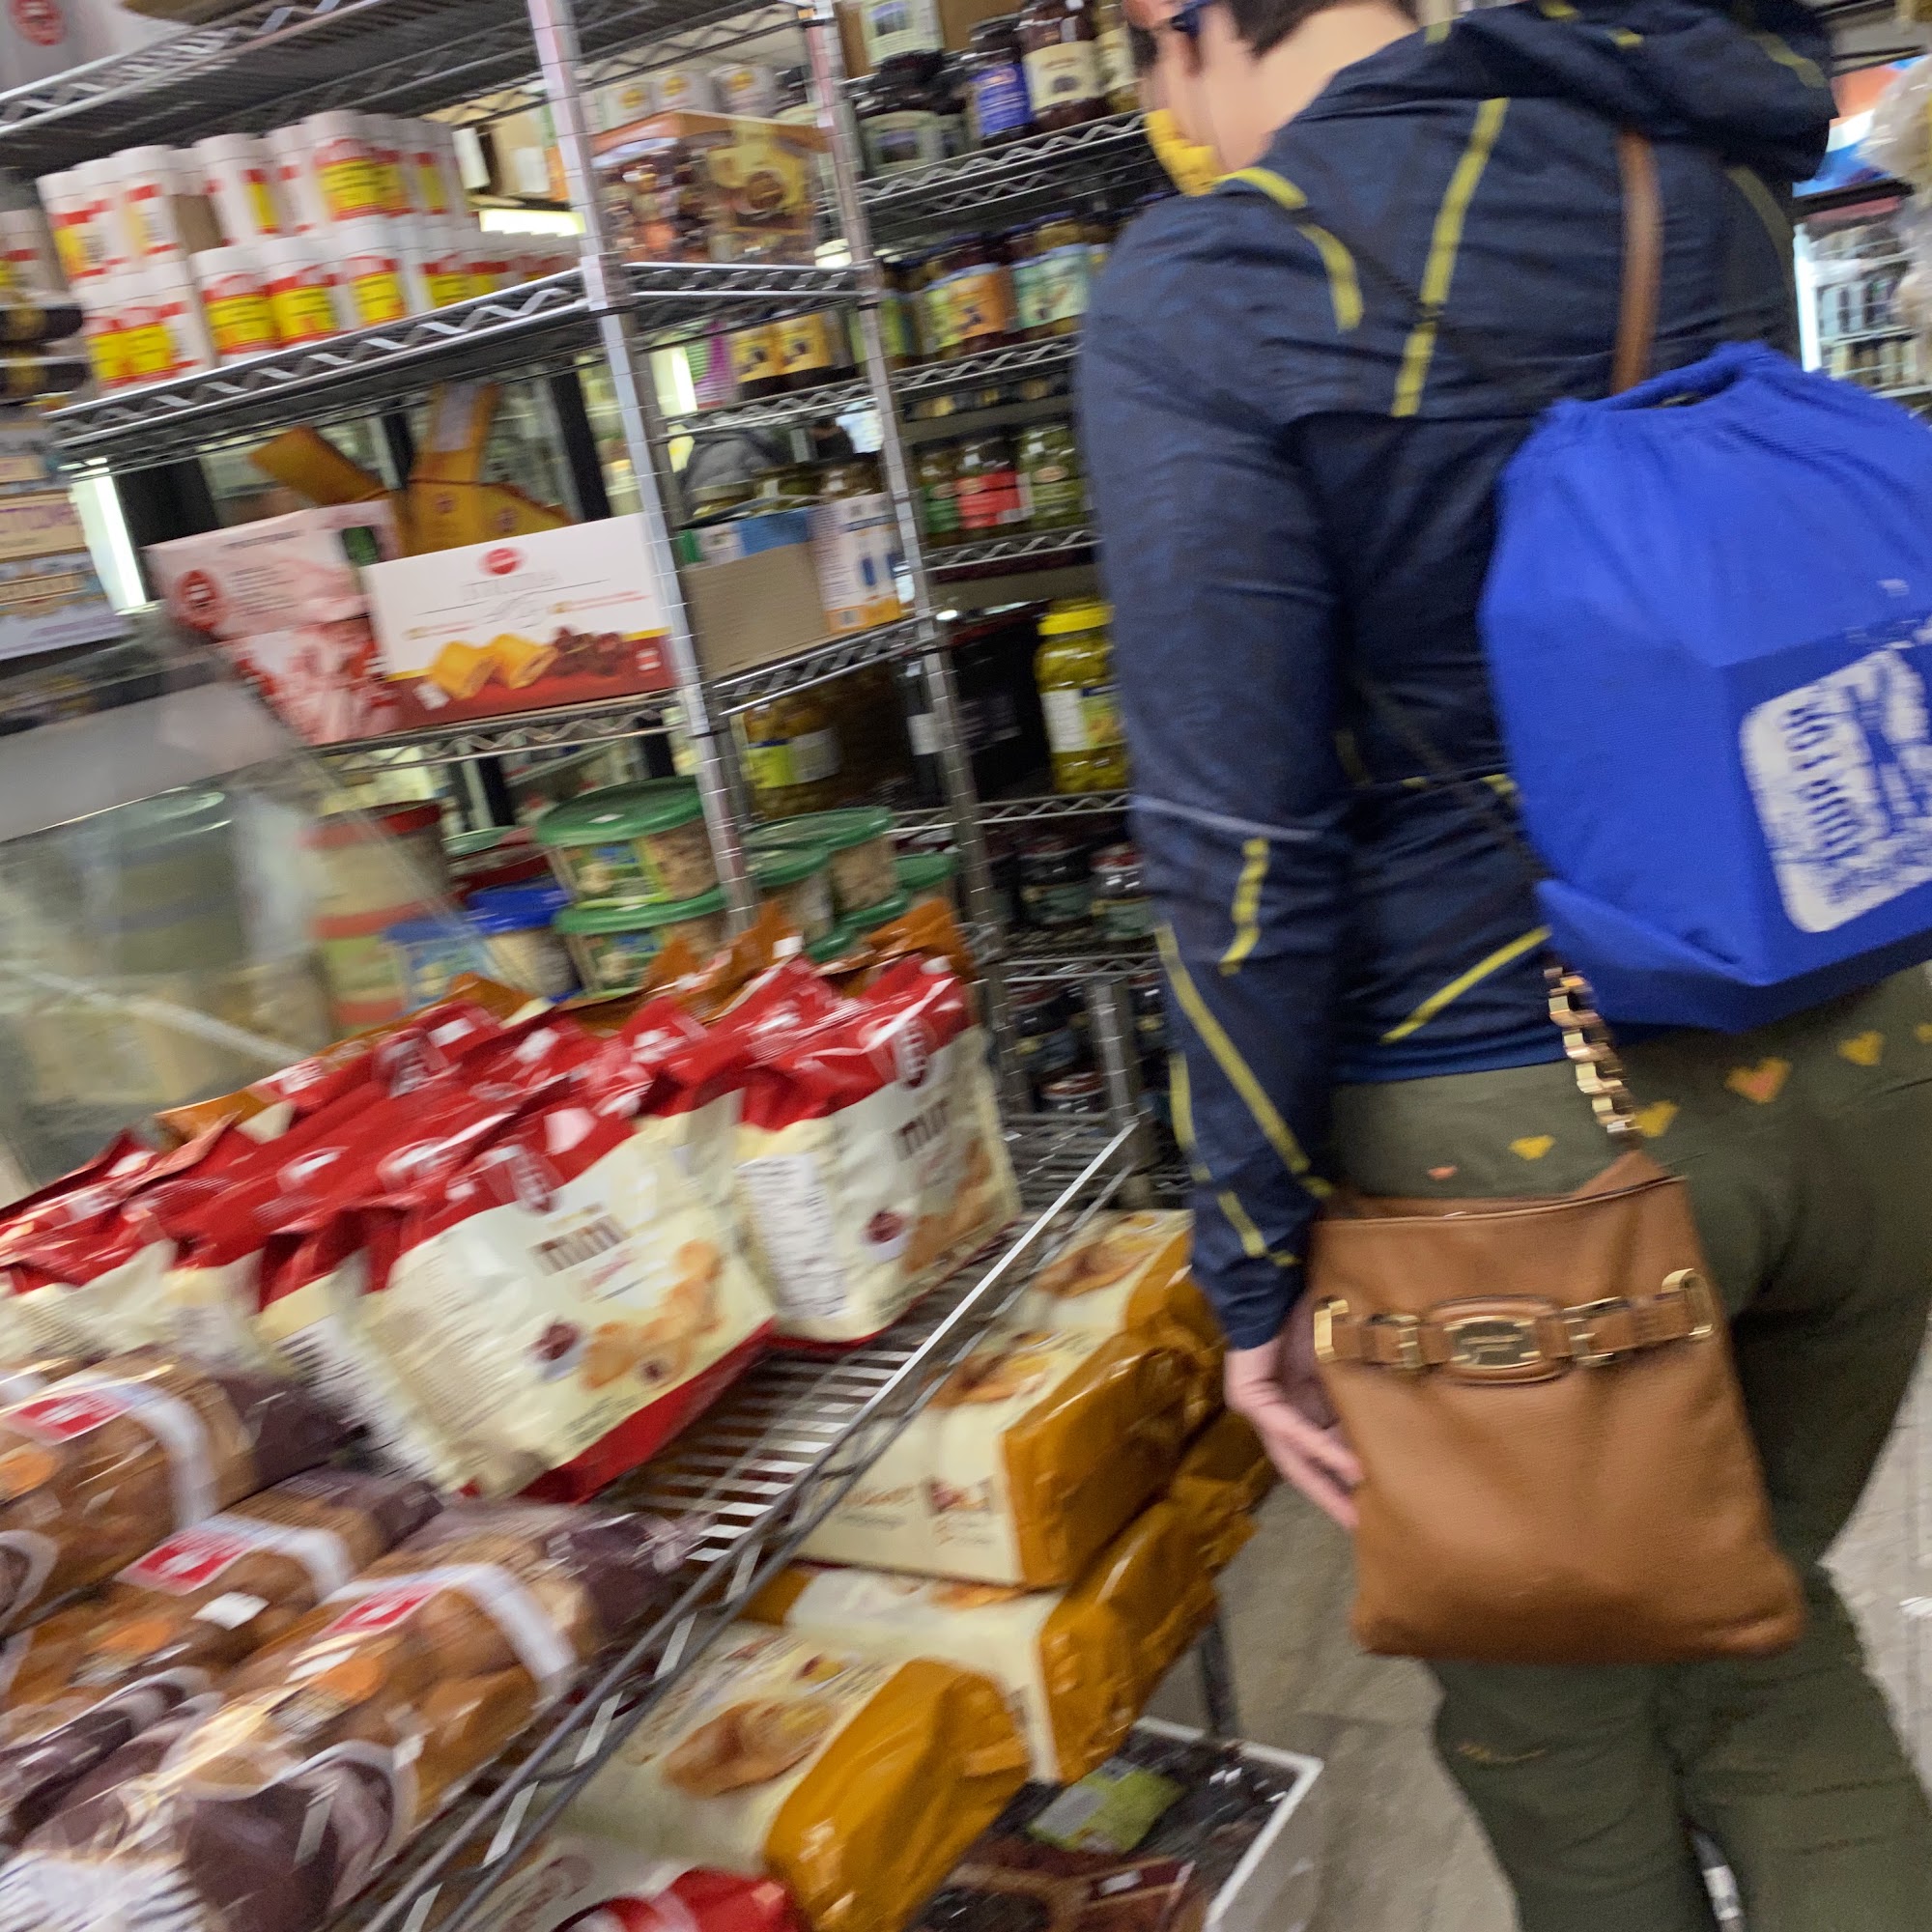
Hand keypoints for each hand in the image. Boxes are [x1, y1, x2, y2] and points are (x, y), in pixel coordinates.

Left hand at [1224, 1298, 1361, 1530]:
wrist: (1284, 1278)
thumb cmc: (1321, 1311)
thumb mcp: (1350, 1365)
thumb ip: (1363, 1400)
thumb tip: (1403, 1436)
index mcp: (1302, 1401)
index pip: (1323, 1449)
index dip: (1348, 1479)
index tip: (1378, 1508)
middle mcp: (1279, 1408)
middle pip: (1306, 1462)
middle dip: (1336, 1495)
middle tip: (1367, 1528)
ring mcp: (1259, 1404)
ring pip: (1295, 1453)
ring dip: (1330, 1477)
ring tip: (1361, 1509)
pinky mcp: (1248, 1395)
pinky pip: (1286, 1427)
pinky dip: (1317, 1446)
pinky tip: (1347, 1464)